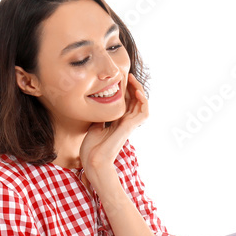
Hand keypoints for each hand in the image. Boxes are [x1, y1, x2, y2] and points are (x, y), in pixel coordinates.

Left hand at [79, 73, 148, 190]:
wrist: (92, 161)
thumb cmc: (91, 149)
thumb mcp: (93, 127)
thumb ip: (100, 117)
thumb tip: (99, 107)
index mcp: (117, 122)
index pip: (126, 103)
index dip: (125, 90)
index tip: (119, 79)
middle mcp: (125, 123)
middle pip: (135, 101)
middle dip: (133, 87)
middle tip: (127, 75)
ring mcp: (129, 125)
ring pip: (142, 104)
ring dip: (139, 90)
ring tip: (133, 79)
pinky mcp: (130, 128)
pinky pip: (144, 113)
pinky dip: (143, 101)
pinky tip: (137, 92)